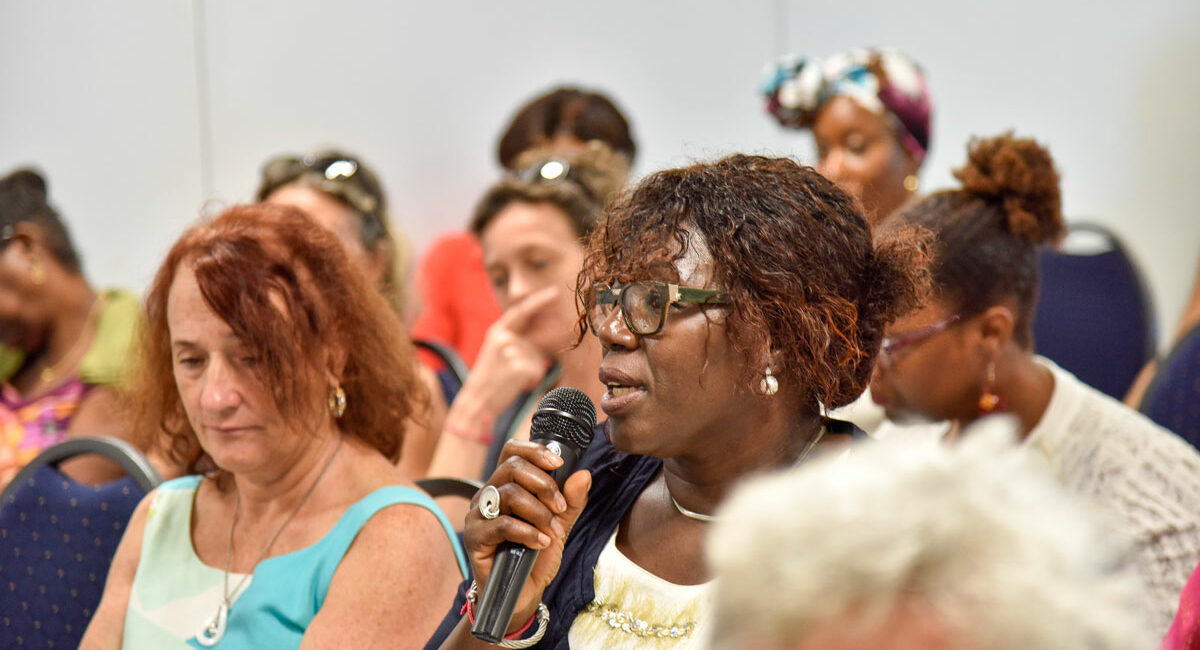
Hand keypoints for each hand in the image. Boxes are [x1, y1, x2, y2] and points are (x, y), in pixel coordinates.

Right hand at [461, 286, 558, 416]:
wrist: (475, 404)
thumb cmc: (489, 380)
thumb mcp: (497, 353)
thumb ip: (516, 341)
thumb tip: (544, 338)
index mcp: (496, 332)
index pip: (521, 311)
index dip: (538, 301)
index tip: (555, 292)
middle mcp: (504, 338)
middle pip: (536, 343)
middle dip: (533, 359)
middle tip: (511, 374)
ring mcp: (511, 352)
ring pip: (538, 359)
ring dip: (531, 371)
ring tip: (510, 379)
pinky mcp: (519, 367)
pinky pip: (539, 371)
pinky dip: (532, 380)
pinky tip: (516, 385)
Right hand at [464, 439, 590, 632]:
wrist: (523, 593)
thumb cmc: (536, 557)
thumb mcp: (560, 524)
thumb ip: (571, 500)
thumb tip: (584, 474)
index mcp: (505, 485)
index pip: (511, 452)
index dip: (534, 451)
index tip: (558, 463)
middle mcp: (488, 495)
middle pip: (511, 467)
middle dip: (543, 484)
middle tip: (560, 506)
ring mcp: (478, 515)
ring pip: (509, 493)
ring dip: (539, 512)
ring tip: (554, 532)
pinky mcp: (474, 537)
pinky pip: (502, 524)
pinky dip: (528, 532)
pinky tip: (541, 542)